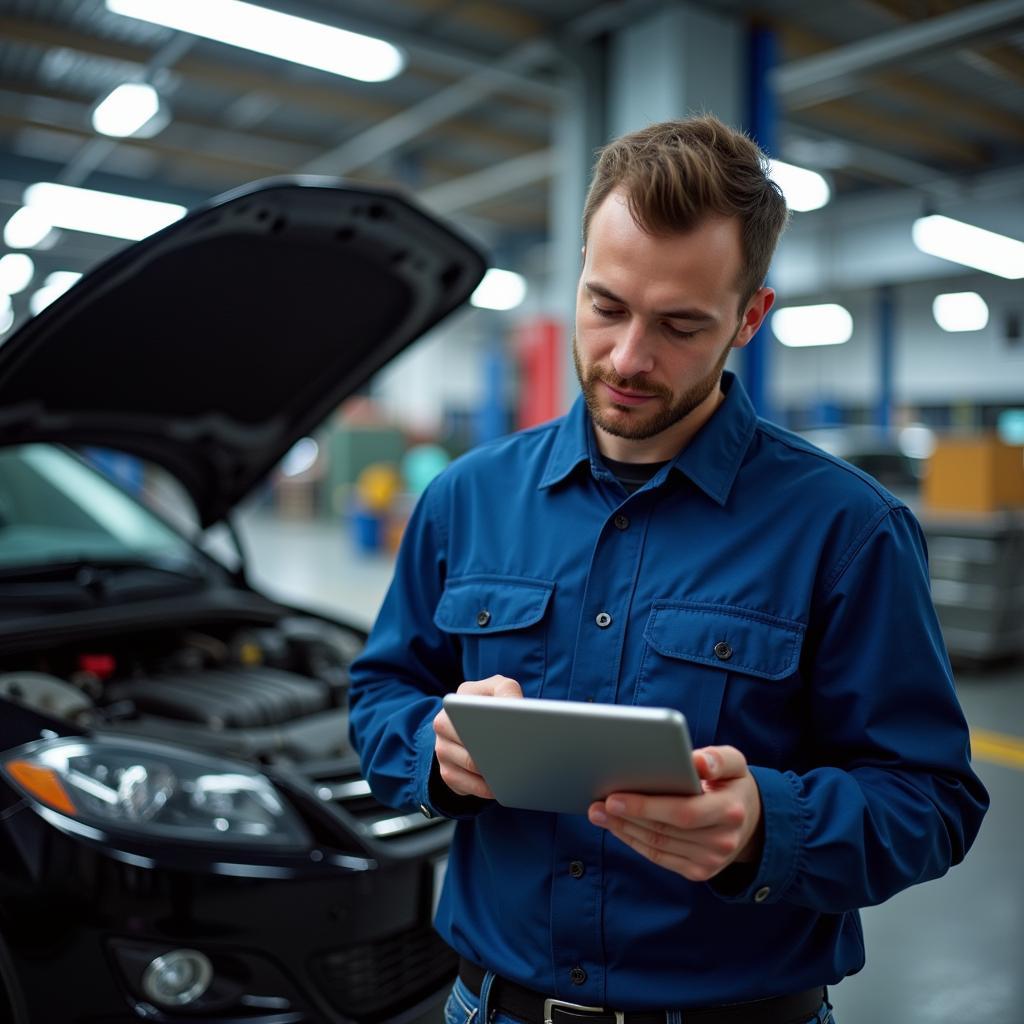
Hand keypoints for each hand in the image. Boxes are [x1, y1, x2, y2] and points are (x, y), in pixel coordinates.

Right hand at [432, 675, 521, 798]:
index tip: (510, 731)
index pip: (467, 712)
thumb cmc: (493, 703)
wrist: (477, 723)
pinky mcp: (446, 772)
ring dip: (491, 772)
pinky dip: (484, 788)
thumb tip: (512, 707)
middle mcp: (442, 725)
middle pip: (468, 741)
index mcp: (454, 702)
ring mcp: (442, 750)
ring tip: (513, 771)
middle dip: (493, 751)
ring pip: (469, 765)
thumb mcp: (501, 688)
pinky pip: (465, 785)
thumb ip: (507, 690)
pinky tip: (500, 785)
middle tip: (515, 756)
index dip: (488, 722)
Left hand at [587, 745, 762, 881]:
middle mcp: (722, 841)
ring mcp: (711, 861)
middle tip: (596, 804)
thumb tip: (696, 761)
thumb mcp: (734, 763)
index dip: (646, 806)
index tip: (614, 796)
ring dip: (623, 830)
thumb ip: (717, 759)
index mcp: (730, 811)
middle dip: (625, 817)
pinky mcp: (698, 871)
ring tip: (598, 814)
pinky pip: (659, 857)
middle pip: (664, 831)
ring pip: (657, 846)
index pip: (683, 812)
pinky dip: (634, 842)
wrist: (750, 820)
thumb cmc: (731, 783)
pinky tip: (617, 827)